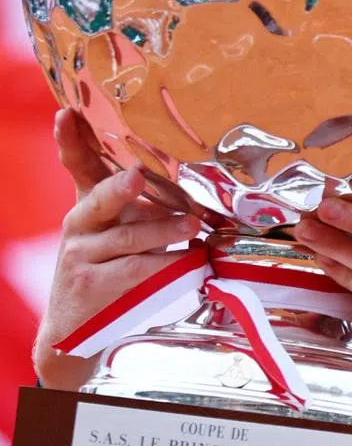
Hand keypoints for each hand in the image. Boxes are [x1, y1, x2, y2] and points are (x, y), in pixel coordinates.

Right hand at [33, 109, 199, 390]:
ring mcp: (82, 257)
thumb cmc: (110, 271)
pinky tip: (190, 262)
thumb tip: (192, 184)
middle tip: (138, 177)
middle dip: (118, 189)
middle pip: (99, 201)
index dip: (70, 140)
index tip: (66, 113)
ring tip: (191, 226)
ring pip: (128, 240)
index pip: (77, 167)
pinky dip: (168, 266)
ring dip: (162, 231)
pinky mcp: (94, 287)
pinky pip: (137, 272)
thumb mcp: (119, 232)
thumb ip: (140, 207)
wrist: (76, 331)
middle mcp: (78, 226)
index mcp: (88, 206)